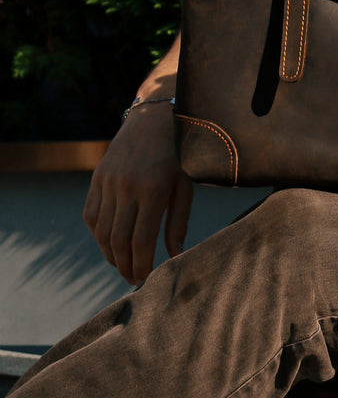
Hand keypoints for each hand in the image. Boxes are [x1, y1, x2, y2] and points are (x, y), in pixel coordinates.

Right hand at [83, 101, 192, 284]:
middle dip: (125, 265)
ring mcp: (108, 182)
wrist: (154, 118)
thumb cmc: (179, 155)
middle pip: (118, 240)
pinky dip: (97, 235)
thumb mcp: (186, 185)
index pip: (142, 239)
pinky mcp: (97, 178)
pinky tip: (110, 244)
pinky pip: (91, 215)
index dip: (142, 264)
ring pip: (101, 231)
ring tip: (122, 264)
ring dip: (110, 254)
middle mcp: (127, 187)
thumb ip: (179, 222)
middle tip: (133, 279)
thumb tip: (175, 256)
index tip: (145, 279)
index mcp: (154, 190)